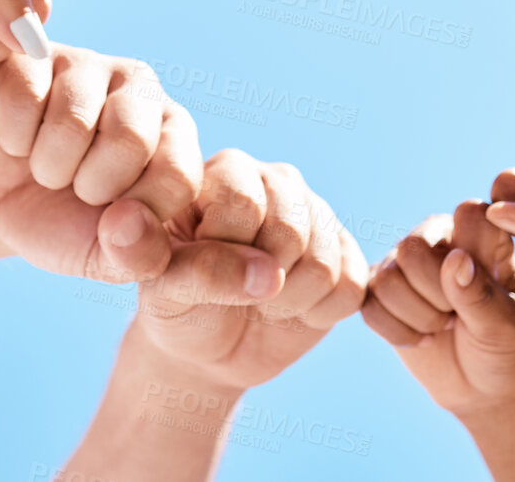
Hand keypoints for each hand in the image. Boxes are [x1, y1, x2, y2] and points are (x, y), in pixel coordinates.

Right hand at [0, 48, 202, 276]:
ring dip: (47, 165)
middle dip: (90, 185)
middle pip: (131, 139)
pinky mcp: (32, 54)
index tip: (110, 218)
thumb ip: (137, 256)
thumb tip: (129, 223)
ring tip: (43, 165)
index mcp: (173, 133)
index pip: (178, 175)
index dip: (136, 213)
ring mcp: (86, 64)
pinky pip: (25, 96)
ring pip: (74, 120)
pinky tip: (14, 138)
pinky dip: (12, 137)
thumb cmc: (56, 222)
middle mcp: (139, 87)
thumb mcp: (102, 256)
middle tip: (73, 187)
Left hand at [129, 150, 367, 391]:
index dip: (224, 253)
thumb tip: (268, 274)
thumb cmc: (177, 306)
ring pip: (323, 261)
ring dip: (287, 302)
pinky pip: (350, 287)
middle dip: (258, 280)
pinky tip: (292, 308)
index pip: (243, 204)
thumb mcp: (163, 290)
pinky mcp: (346, 251)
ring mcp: (317, 212)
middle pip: (291, 230)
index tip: (200, 268)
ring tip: (260, 301)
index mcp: (225, 170)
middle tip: (235, 292)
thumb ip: (200, 272)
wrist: (210, 344)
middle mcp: (276, 180)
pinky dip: (318, 314)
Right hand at [361, 201, 514, 417]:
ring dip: (419, 317)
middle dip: (437, 297)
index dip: (474, 256)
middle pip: (413, 248)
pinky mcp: (380, 293)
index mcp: (482, 234)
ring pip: (388, 278)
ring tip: (444, 326)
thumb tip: (455, 259)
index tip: (493, 291)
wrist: (484, 388)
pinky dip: (399, 332)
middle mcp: (440, 237)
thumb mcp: (507, 326)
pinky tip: (424, 339)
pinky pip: (369, 304)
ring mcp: (405, 264)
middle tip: (461, 316)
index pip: (469, 214)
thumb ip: (481, 294)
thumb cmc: (506, 349)